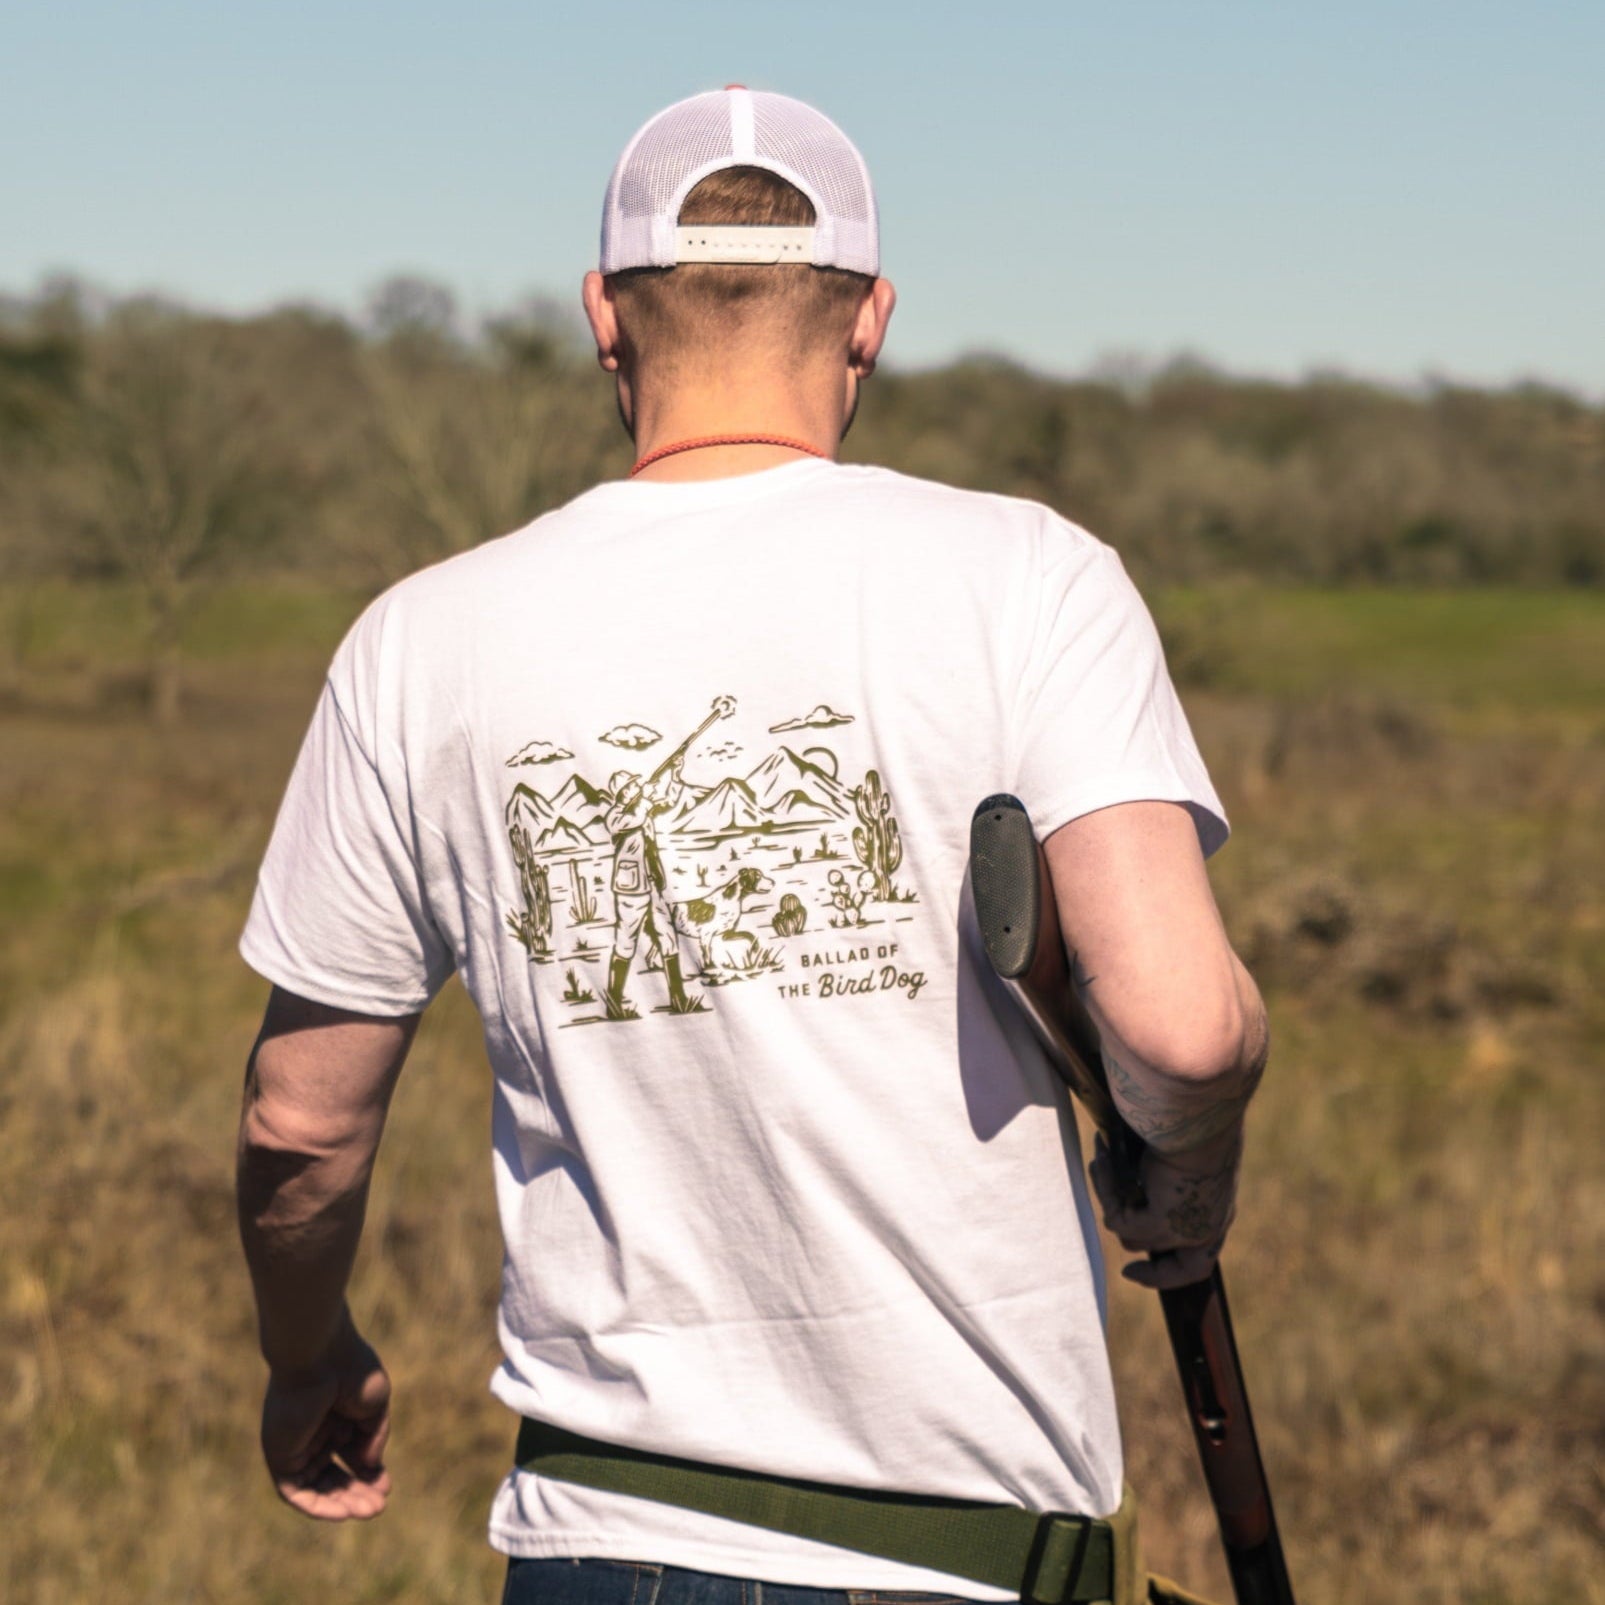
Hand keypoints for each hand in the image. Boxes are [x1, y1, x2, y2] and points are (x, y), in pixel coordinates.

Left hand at [260, 1318, 391, 1519]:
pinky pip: (295, 1491)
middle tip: (379, 1507)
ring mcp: (294, 1446)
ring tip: (370, 1511)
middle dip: (357, 1493)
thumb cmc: (351, 1370)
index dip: (369, 1474)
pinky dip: (317, 1505)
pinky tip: (343, 1512)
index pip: (350, 1456)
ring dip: (341, 1503)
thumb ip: (373, 1438)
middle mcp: (312, 1434)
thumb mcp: (374, 1405)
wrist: (320, 1354)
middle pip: (333, 1476)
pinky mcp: (279, 1456)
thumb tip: (370, 1467)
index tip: (387, 1486)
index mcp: (335, 1417)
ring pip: (316, 1488)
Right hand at [1090, 1127, 1241, 1290]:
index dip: (1171, 1272)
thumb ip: (1169, 1172)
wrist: (1198, 1113)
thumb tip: (1136, 1168)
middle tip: (1128, 1274)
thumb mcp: (1188, 1150)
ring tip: (1105, 1159)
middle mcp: (1208, 1226)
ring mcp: (1184, 1229)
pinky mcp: (1158, 1222)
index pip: (1202, 1258)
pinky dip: (1105, 1186)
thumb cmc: (1197, 1118)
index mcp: (1220, 1209)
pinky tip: (1103, 1155)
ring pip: (1132, 1236)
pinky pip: (1117, 1217)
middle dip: (1150, 1272)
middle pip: (1180, 1270)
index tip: (1137, 1270)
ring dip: (1112, 1199)